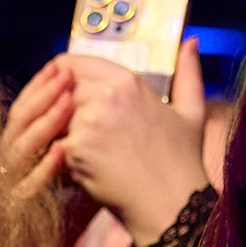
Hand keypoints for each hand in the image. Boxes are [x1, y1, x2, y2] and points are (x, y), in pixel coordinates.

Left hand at [6, 50, 207, 246]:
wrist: (173, 205)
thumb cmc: (182, 162)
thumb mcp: (191, 111)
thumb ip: (188, 73)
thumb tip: (191, 41)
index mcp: (129, 82)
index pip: (74, 63)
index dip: (59, 75)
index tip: (57, 89)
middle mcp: (107, 96)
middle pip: (59, 91)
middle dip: (56, 108)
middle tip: (59, 126)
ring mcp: (90, 122)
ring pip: (54, 119)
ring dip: (56, 132)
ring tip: (67, 149)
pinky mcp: (77, 149)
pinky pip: (54, 145)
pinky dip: (58, 157)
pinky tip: (71, 169)